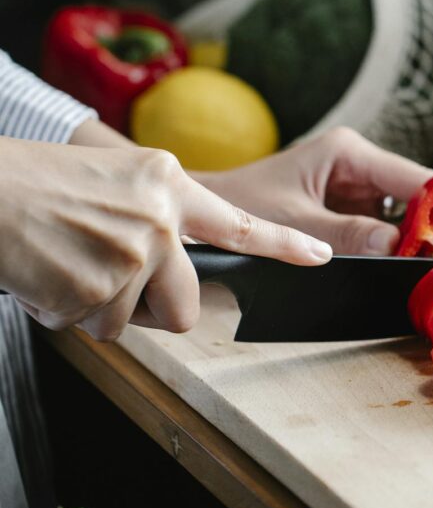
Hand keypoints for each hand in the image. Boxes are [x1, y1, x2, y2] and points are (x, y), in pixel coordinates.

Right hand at [0, 139, 331, 340]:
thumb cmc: (37, 185)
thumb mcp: (113, 179)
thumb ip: (153, 215)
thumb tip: (167, 265)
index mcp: (167, 182)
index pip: (237, 222)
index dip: (283, 244)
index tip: (321, 255)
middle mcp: (161, 217)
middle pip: (187, 303)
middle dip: (153, 309)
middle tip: (109, 284)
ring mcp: (135, 253)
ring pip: (133, 321)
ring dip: (98, 308)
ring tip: (66, 264)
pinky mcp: (102, 287)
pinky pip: (95, 328)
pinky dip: (68, 313)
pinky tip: (48, 275)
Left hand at [195, 127, 432, 255]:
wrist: (201, 215)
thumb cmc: (238, 206)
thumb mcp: (293, 223)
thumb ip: (345, 235)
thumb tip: (397, 248)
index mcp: (347, 152)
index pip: (414, 178)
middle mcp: (357, 164)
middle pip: (415, 198)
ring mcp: (354, 188)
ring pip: (403, 216)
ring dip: (416, 242)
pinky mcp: (346, 211)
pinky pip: (382, 229)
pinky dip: (394, 250)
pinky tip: (409, 271)